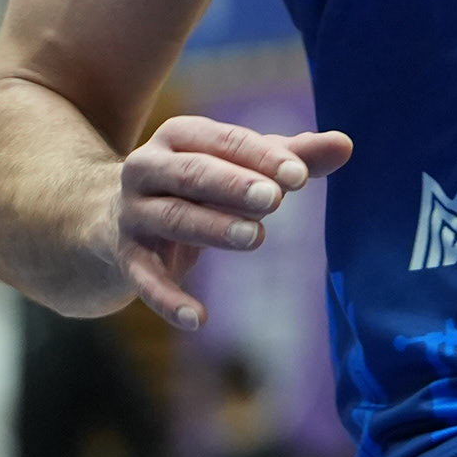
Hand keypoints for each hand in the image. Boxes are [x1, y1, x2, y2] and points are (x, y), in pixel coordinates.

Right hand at [111, 115, 351, 330]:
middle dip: (233, 184)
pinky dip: (169, 300)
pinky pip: (145, 279)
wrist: (111, 216)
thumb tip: (345, 144)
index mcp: (179, 136)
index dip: (262, 157)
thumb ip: (290, 156)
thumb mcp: (239, 167)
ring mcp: (133, 213)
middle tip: (274, 199)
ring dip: (212, 228)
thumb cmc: (196, 184)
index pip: (224, 140)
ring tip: (255, 237)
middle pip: (192, 173)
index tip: (299, 176)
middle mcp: (147, 167)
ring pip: (173, 219)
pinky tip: (198, 320)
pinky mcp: (126, 256)